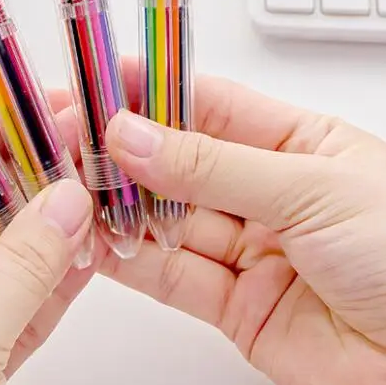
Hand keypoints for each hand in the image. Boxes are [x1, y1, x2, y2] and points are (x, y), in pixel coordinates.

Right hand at [104, 62, 385, 384]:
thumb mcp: (311, 190)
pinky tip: (98, 240)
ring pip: (167, 219)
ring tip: (74, 186)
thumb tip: (137, 135)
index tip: (103, 78)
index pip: (209, 104)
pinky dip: (131, 259)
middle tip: (74, 133)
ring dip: (120, 204)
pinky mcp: (237, 307)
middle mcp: (268, 194)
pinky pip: (172, 276)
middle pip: (178, 162)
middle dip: (124, 149)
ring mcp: (250, 250)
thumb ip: (213, 167)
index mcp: (298, 145)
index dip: (153, 89)